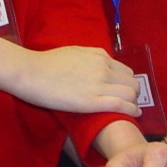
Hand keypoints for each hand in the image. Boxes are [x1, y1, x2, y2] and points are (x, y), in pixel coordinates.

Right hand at [0, 39, 139, 114]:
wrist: (31, 72)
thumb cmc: (47, 63)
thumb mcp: (75, 52)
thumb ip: (91, 58)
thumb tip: (101, 64)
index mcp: (100, 56)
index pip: (126, 71)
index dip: (128, 83)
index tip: (126, 91)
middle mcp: (103, 67)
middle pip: (132, 82)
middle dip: (134, 93)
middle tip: (130, 103)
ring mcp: (99, 84)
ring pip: (130, 94)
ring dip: (134, 102)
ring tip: (131, 110)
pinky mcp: (92, 101)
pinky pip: (120, 105)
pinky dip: (131, 110)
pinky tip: (135, 114)